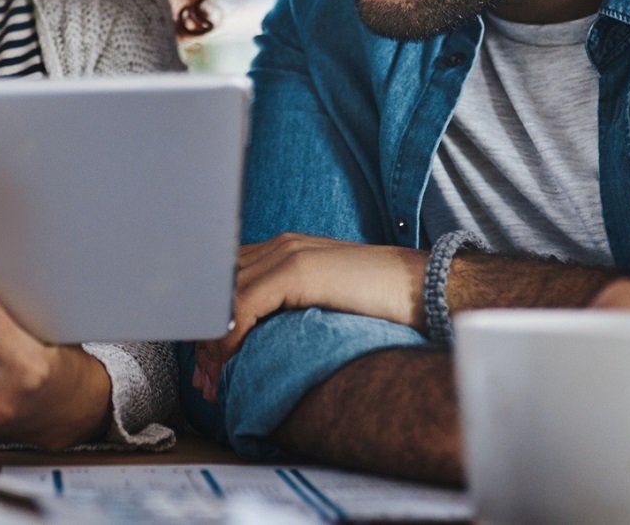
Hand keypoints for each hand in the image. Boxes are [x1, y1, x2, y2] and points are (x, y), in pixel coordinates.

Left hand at [191, 233, 425, 401]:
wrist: (425, 288)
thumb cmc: (382, 303)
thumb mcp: (325, 302)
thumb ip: (292, 308)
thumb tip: (260, 342)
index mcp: (286, 250)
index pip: (228, 281)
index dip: (212, 321)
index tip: (210, 364)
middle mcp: (280, 246)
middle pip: (218, 289)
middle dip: (204, 337)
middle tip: (204, 382)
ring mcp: (287, 254)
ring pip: (223, 298)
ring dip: (212, 345)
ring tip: (212, 382)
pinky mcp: (295, 271)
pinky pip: (242, 305)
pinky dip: (228, 337)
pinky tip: (229, 363)